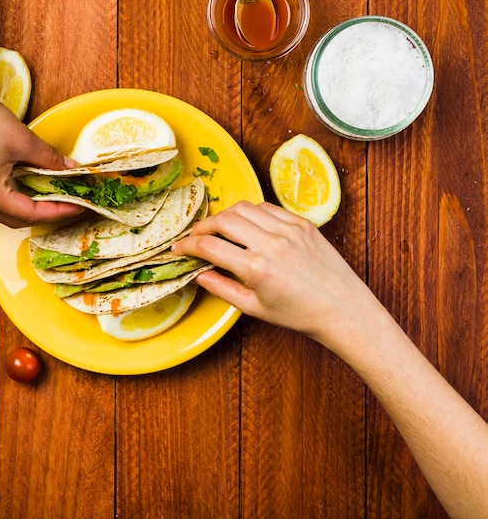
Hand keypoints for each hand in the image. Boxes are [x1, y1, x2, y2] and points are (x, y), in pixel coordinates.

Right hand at [0, 81, 82, 227]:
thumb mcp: (24, 140)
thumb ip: (51, 159)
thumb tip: (72, 169)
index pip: (31, 214)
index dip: (58, 211)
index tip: (79, 205)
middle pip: (17, 219)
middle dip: (45, 213)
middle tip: (69, 202)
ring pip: (5, 212)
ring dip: (30, 206)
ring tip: (54, 194)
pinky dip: (15, 197)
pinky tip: (32, 185)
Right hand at [172, 201, 377, 347]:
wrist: (342, 308)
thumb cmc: (298, 314)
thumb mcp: (255, 308)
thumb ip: (222, 289)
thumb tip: (199, 274)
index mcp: (256, 268)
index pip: (210, 246)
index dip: (188, 246)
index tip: (179, 248)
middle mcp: (271, 243)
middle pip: (223, 219)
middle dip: (203, 226)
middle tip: (196, 237)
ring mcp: (288, 229)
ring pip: (244, 208)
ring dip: (225, 215)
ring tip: (220, 229)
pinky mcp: (301, 222)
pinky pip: (267, 207)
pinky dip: (251, 212)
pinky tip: (247, 225)